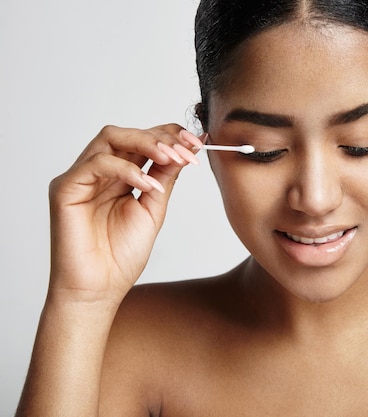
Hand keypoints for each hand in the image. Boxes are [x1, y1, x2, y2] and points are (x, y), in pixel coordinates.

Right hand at [48, 124, 203, 304]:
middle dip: (162, 136)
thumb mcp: (154, 208)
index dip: (169, 135)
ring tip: (172, 158)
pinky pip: (96, 164)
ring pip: (110, 138)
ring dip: (146, 144)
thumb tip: (187, 149)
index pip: (142, 140)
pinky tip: (149, 185)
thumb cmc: (122, 255)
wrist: (99, 289)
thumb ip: (165, 177)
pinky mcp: (65, 188)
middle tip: (188, 148)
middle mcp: (99, 171)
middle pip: (127, 134)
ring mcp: (81, 178)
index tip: (198, 142)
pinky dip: (127, 170)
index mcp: (120, 175)